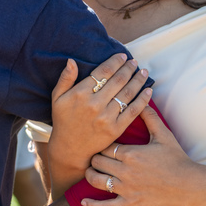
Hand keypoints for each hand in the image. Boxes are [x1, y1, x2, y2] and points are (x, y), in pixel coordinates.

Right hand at [47, 54, 151, 177]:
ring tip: (143, 72)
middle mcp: (94, 104)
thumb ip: (65, 78)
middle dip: (128, 68)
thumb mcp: (57, 98)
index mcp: (80, 94)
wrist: (70, 149)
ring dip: (138, 80)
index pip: (102, 72)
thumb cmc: (63, 120)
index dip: (114, 62)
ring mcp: (106, 117)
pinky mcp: (116, 129)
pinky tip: (148, 90)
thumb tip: (72, 61)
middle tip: (134, 61)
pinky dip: (143, 99)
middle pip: (118, 80)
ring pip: (127, 93)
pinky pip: (133, 111)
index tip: (122, 56)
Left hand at [80, 106, 205, 205]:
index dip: (101, 146)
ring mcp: (127, 189)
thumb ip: (150, 117)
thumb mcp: (164, 135)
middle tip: (96, 158)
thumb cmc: (178, 159)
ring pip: (96, 181)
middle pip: (97, 162)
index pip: (104, 147)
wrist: (192, 186)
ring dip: (91, 176)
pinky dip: (93, 205)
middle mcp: (125, 171)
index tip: (102, 146)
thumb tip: (143, 98)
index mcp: (131, 153)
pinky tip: (83, 202)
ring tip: (92, 173)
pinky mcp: (131, 204)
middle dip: (95, 159)